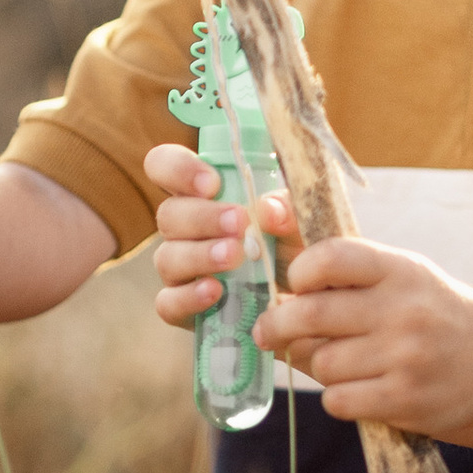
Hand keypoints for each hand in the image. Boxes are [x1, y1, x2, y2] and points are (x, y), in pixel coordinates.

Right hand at [146, 141, 298, 331]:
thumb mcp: (300, 218)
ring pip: (167, 258)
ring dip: (200, 255)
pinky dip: (189, 297)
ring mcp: (180, 269)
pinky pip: (168, 303)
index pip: (165, 165)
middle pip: (168, 214)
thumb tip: (268, 210)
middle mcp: (184, 229)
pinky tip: (215, 292)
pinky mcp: (182, 307)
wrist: (308, 296)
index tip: (212, 182)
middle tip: (240, 222)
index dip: (178, 169)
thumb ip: (288, 206)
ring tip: (235, 257)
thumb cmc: (294, 242)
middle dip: (202, 216)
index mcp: (202, 194)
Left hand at [253, 237, 472, 444]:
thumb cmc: (435, 313)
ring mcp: (405, 358)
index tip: (294, 285)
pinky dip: (338, 396)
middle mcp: (403, 310)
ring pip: (321, 362)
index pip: (329, 257)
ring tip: (339, 361)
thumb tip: (274, 282)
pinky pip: (338, 400)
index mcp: (399, 270)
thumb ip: (348, 273)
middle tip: (268, 331)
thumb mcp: (404, 276)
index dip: (299, 272)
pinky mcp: (404, 400)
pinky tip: (358, 388)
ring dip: (317, 364)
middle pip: (309, 315)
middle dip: (277, 324)